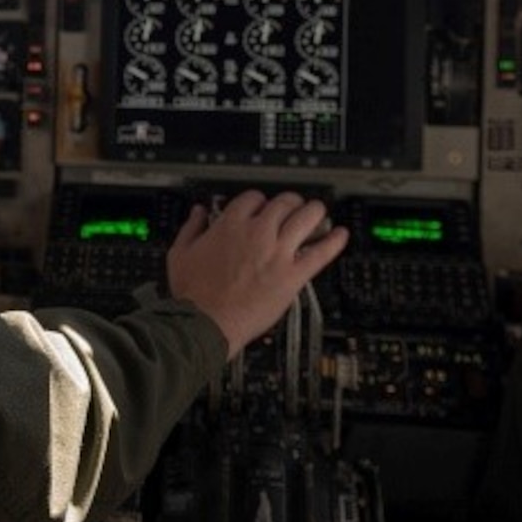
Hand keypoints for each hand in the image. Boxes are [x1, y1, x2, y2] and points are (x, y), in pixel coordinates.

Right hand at [166, 190, 350, 360]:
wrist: (205, 323)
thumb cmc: (193, 294)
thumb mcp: (180, 254)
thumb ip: (191, 228)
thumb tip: (197, 214)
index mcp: (231, 224)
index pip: (254, 198)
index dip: (259, 201)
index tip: (261, 208)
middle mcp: (258, 233)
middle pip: (284, 203)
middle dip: (290, 203)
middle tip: (293, 208)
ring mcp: (278, 253)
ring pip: (307, 218)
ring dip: (315, 212)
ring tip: (318, 213)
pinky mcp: (293, 275)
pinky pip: (321, 252)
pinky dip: (334, 241)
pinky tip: (341, 235)